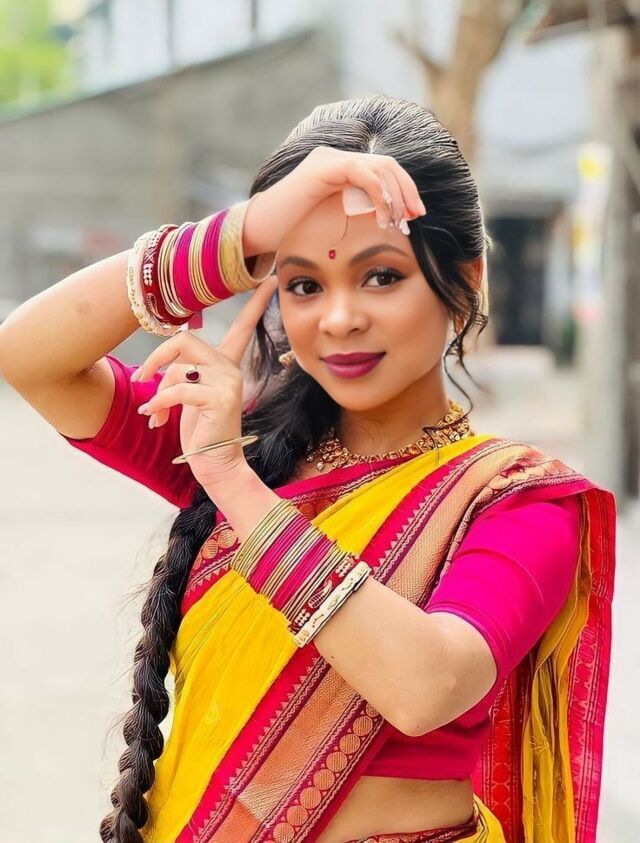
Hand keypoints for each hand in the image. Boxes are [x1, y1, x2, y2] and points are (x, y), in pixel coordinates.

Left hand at [131, 275, 277, 487]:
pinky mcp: (219, 398)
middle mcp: (231, 369)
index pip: (244, 326)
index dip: (256, 302)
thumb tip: (158, 366)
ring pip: (178, 368)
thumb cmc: (201, 431)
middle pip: (184, 340)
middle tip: (143, 379)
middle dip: (155, 358)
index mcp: (228, 364)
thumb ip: (184, 373)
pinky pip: (178, 389)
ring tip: (154, 413)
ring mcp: (228, 383)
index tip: (270, 278)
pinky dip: (159, 403)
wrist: (215, 465)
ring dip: (157, 391)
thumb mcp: (191, 396)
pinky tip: (154, 418)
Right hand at [243, 146, 426, 256]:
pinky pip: (361, 173)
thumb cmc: (291, 232)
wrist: (258, 230)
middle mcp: (336, 158)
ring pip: (379, 167)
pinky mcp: (322, 167)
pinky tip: (383, 214)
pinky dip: (378, 192)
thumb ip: (355, 213)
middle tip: (414, 217)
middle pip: (387, 165)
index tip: (415, 216)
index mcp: (340, 169)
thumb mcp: (332, 221)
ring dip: (395, 195)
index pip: (384, 170)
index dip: (404, 190)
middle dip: (406, 191)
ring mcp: (328, 159)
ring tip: (398, 221)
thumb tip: (386, 222)